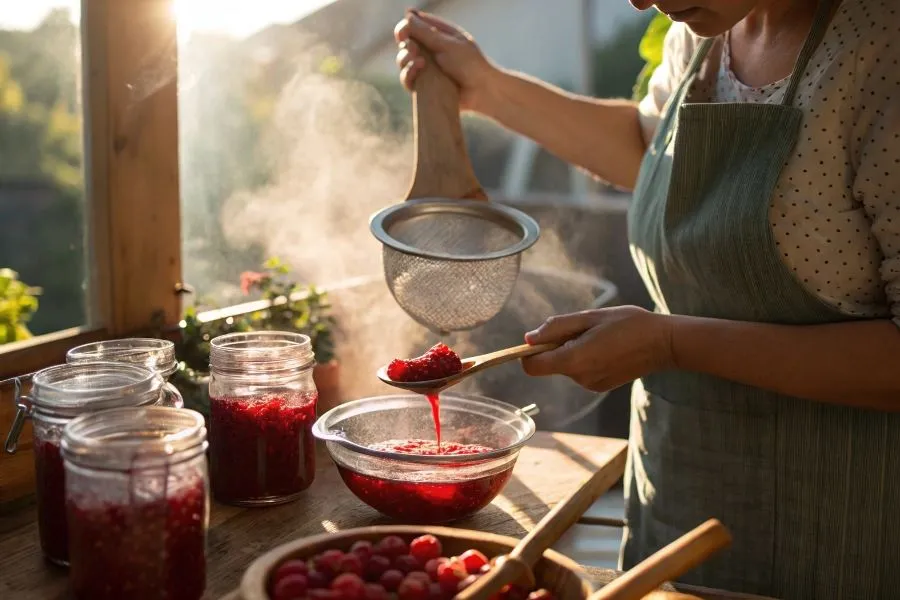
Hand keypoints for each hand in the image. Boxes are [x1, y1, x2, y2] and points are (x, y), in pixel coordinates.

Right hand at [393, 10, 496, 111]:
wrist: (481, 92)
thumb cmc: (469, 64)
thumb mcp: (447, 44)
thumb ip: (425, 32)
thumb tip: (407, 15)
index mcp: (438, 34)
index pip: (414, 26)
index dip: (404, 28)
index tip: (402, 34)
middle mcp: (431, 50)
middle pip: (406, 44)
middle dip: (405, 46)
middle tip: (414, 50)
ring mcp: (427, 68)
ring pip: (404, 62)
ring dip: (406, 60)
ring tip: (420, 62)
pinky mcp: (425, 86)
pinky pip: (408, 80)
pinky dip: (409, 75)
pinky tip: (418, 71)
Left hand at [520, 306, 674, 392]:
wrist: (664, 343)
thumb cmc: (628, 324)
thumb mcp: (590, 317)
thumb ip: (556, 328)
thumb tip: (529, 339)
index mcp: (574, 360)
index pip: (531, 366)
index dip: (528, 353)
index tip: (540, 338)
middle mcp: (579, 378)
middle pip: (550, 364)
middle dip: (557, 346)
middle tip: (584, 329)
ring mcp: (591, 385)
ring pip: (566, 366)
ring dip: (573, 351)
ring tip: (600, 337)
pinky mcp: (600, 386)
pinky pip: (581, 371)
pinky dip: (586, 359)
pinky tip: (607, 348)